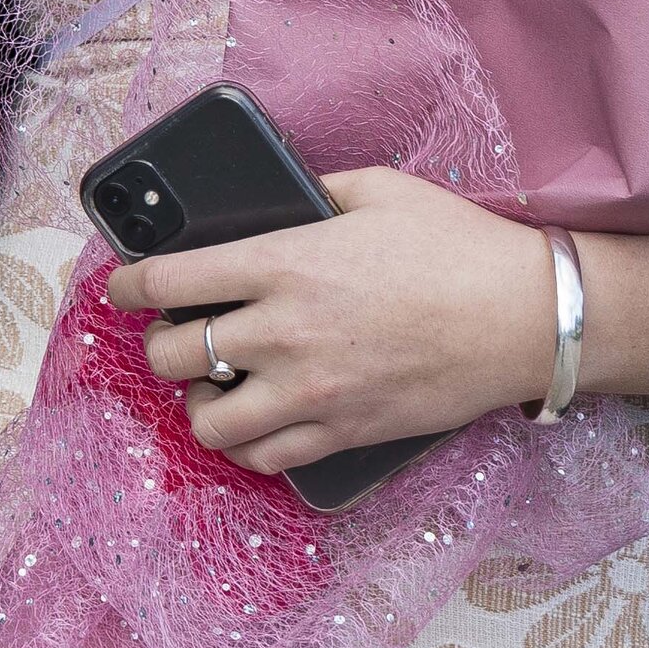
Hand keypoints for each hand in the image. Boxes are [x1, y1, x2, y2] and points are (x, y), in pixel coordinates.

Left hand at [106, 169, 557, 474]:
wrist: (525, 318)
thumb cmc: (456, 246)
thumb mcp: (377, 190)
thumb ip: (313, 193)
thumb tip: (277, 197)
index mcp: (283, 263)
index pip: (170, 281)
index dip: (130, 285)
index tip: (123, 287)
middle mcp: (283, 332)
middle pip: (173, 355)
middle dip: (160, 345)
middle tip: (173, 335)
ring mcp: (310, 391)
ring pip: (207, 421)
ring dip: (197, 402)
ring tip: (212, 386)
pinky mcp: (340, 433)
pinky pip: (262, 457)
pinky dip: (246, 443)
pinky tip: (254, 421)